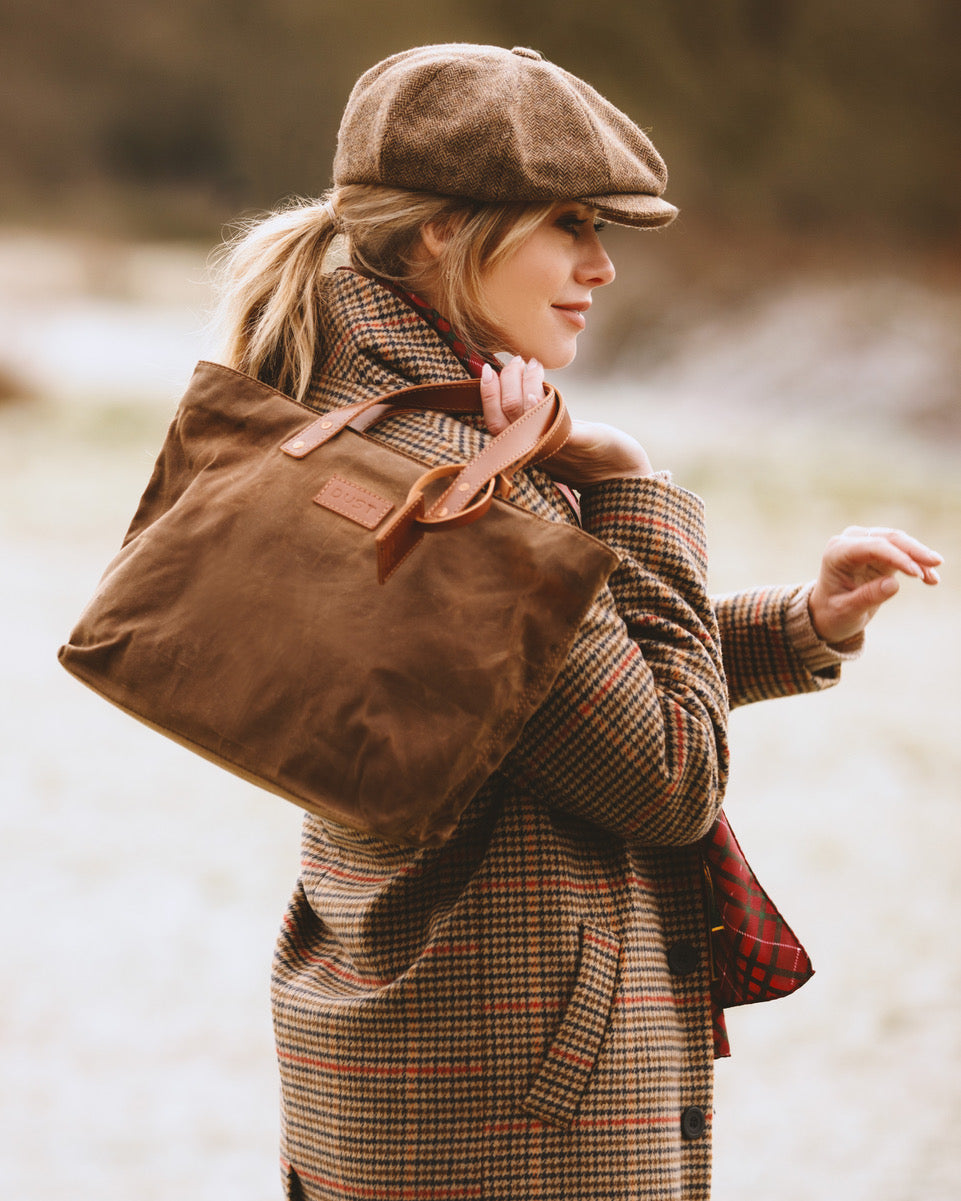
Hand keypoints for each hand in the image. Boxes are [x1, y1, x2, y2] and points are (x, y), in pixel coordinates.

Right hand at [480, 357, 652, 486]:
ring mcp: (555, 448)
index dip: (486, 395)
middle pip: (504, 415)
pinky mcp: (579, 442)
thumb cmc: (586, 452)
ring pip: (523, 413)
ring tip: (531, 363)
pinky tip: (539, 386)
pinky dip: (539, 403)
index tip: (486, 370)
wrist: (622, 475)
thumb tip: (512, 385)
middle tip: (517, 362)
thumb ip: (534, 417)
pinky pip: (552, 425)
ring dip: (524, 381)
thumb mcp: (553, 434)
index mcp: (525, 450)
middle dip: (505, 381)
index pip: (493, 422)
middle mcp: (535, 451)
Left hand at [808, 526, 941, 643]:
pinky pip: (903, 552)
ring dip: (919, 557)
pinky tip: (932, 579)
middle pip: (888, 538)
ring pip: (899, 542)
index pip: (872, 547)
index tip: (916, 573)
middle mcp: (851, 541)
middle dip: (914, 551)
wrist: (827, 613)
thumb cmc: (832, 612)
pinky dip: (917, 563)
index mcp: (837, 552)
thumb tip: (893, 584)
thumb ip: (867, 597)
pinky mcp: (878, 551)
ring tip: (934, 577)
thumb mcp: (846, 611)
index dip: (896, 557)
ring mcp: (865, 543)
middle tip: (936, 564)